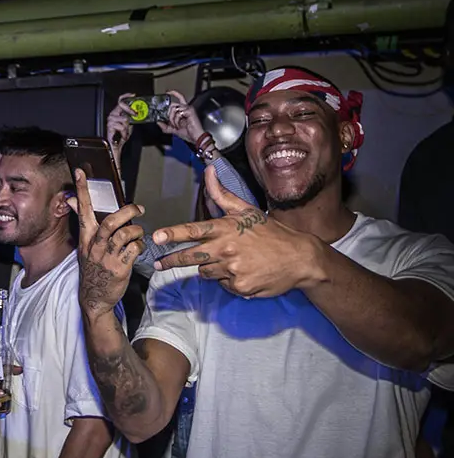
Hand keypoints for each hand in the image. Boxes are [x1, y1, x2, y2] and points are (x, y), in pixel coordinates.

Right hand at [67, 168, 145, 321]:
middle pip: (111, 222)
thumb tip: (72, 200)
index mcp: (86, 238)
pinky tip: (138, 249)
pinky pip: (135, 249)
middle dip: (128, 211)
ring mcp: (107, 258)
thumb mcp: (83, 246)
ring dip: (137, 231)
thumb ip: (83, 222)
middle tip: (138, 209)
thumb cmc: (93, 269)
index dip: (82, 190)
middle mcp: (95, 246)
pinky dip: (140, 246)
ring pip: (126, 234)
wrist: (94, 298)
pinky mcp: (120, 268)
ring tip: (138, 234)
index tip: (80, 172)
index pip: (83, 210)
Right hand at [105, 94, 136, 153]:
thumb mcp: (129, 124)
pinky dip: (124, 132)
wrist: (115, 146)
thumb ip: (131, 117)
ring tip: (124, 132)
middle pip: (122, 106)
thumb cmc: (121, 136)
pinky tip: (122, 134)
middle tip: (134, 116)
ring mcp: (110, 120)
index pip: (120, 101)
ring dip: (126, 126)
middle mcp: (112, 115)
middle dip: (130, 112)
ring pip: (124, 118)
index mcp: (117, 113)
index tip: (133, 95)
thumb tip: (137, 112)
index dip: (126, 96)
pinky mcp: (110, 126)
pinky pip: (121, 126)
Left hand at [152, 166, 318, 297]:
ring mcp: (233, 270)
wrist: (300, 258)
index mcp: (226, 229)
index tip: (157, 237)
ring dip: (212, 268)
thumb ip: (222, 194)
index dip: (173, 234)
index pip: (194, 231)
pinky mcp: (240, 286)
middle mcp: (227, 249)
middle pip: (190, 257)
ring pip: (206, 272)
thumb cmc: (272, 233)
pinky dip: (229, 280)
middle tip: (159, 263)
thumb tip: (208, 171)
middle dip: (172, 260)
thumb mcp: (247, 210)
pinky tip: (244, 271)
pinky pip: (223, 285)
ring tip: (232, 260)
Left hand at [159, 90, 205, 145]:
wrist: (195, 137)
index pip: (179, 98)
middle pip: (172, 105)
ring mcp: (188, 109)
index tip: (167, 92)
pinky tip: (181, 125)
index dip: (173, 93)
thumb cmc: (188, 133)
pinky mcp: (190, 111)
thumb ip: (165, 126)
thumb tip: (158, 122)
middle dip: (169, 115)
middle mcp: (186, 107)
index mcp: (183, 110)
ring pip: (174, 109)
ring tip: (177, 125)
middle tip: (171, 123)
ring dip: (173, 119)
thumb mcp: (173, 130)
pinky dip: (177, 120)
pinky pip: (178, 113)